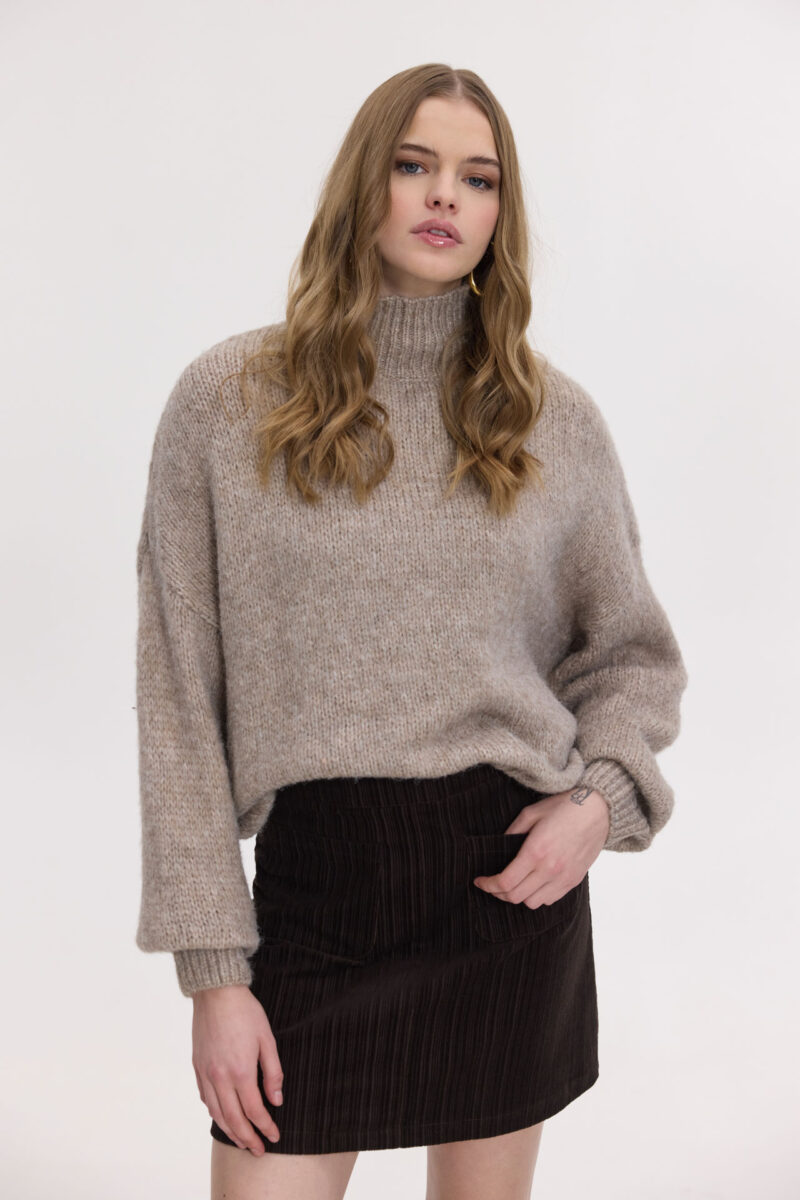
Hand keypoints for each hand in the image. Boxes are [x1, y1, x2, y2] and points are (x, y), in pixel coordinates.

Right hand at [191, 984, 282, 1154]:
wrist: (216, 993)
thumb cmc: (245, 1012)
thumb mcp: (267, 1039)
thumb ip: (273, 1072)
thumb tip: (276, 1100)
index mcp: (240, 1071)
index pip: (254, 1110)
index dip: (265, 1127)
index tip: (274, 1136)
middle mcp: (220, 1077)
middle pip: (234, 1119)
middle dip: (248, 1138)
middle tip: (259, 1150)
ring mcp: (206, 1073)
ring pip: (217, 1113)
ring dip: (230, 1131)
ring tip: (242, 1140)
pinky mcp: (197, 1066)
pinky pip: (205, 1098)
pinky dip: (215, 1112)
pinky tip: (223, 1116)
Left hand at [473, 786, 610, 907]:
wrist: (598, 810)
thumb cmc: (564, 806)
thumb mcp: (531, 812)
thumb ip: (512, 832)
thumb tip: (498, 847)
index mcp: (536, 851)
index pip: (505, 882)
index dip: (488, 885)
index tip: (479, 881)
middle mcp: (550, 869)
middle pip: (515, 897)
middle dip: (498, 893)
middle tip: (491, 884)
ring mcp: (564, 877)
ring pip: (532, 903)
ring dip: (518, 896)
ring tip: (513, 884)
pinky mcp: (574, 880)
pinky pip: (550, 900)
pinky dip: (536, 896)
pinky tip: (532, 884)